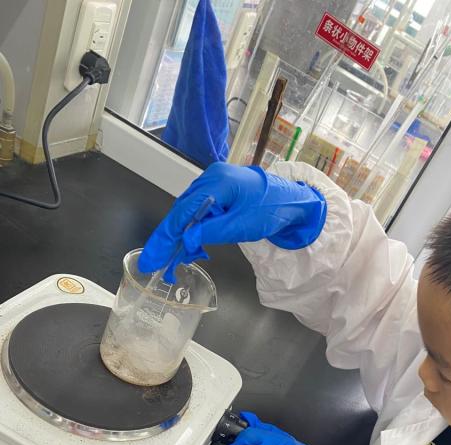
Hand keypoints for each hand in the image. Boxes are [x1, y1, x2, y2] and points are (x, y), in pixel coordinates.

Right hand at [138, 163, 326, 273]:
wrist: (294, 201)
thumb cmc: (271, 210)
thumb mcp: (240, 226)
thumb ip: (210, 232)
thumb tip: (185, 241)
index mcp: (217, 182)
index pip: (184, 210)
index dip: (167, 233)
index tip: (154, 253)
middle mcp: (211, 177)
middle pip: (182, 209)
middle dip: (170, 236)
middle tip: (155, 260)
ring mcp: (215, 182)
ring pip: (189, 210)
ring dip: (182, 233)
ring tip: (172, 256)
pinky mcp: (220, 190)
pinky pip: (200, 208)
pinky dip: (194, 226)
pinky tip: (190, 243)